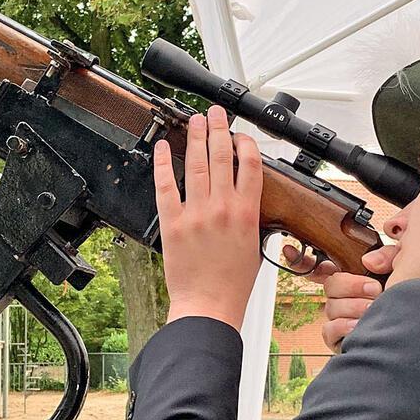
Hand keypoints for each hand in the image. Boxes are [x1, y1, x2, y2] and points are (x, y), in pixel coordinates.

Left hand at [154, 106, 263, 330]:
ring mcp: (196, 213)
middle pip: (221, 156)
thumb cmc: (232, 284)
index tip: (240, 135)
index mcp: (246, 213)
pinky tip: (164, 147)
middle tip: (214, 113)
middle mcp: (222, 207)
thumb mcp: (255, 246)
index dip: (245, 143)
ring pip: (197, 164)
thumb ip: (249, 218)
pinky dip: (164, 163)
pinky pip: (167, 186)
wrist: (208, 305)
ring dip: (196, 137)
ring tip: (194, 120)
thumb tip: (244, 199)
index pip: (250, 165)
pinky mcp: (173, 222)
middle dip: (218, 128)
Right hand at [285, 244, 397, 351]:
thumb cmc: (408, 299)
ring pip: (331, 307)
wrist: (418, 331)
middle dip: (350, 285)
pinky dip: (344, 326)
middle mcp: (343, 297)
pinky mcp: (338, 339)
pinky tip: (360, 326)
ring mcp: (339, 318)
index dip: (303, 258)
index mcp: (353, 277)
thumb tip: (368, 261)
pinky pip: (330, 330)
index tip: (290, 249)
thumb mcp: (403, 269)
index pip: (322, 265)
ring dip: (354, 307)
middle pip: (329, 285)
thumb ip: (388, 256)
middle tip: (374, 289)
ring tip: (373, 309)